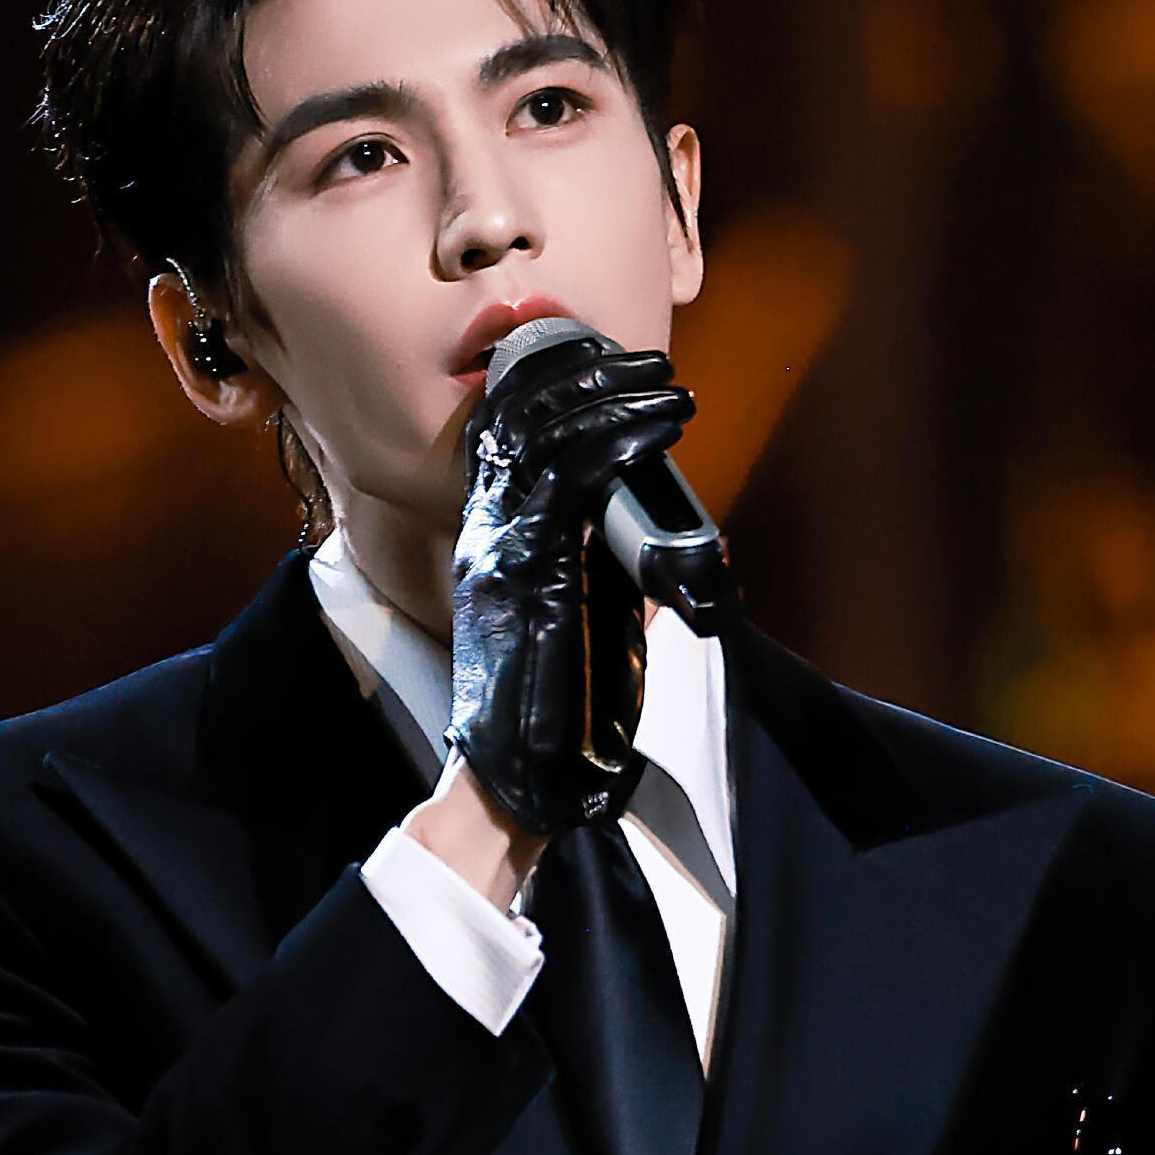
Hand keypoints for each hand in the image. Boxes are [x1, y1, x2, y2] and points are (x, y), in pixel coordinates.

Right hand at [446, 335, 694, 837]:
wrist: (518, 789)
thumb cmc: (555, 722)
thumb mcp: (578, 621)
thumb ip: (600, 571)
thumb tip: (657, 539)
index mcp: (492, 544)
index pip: (505, 437)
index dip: (549, 388)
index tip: (603, 366)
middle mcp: (486, 536)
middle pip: (521, 419)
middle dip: (588, 377)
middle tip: (649, 364)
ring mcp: (500, 550)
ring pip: (548, 436)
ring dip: (615, 398)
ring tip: (667, 386)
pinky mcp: (526, 570)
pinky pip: (569, 479)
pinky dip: (618, 440)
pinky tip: (656, 424)